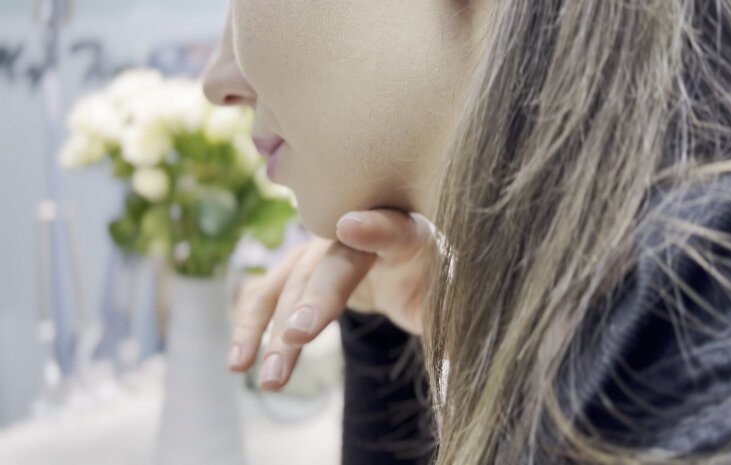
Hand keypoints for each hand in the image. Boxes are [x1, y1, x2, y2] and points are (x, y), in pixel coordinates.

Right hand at [227, 208, 436, 389]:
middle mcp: (357, 234)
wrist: (408, 268)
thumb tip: (464, 365)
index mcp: (409, 234)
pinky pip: (268, 295)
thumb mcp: (451, 306)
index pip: (394, 227)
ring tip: (270, 377)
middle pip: (332, 262)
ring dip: (275, 329)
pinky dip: (250, 326)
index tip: (351, 227)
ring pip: (292, 282)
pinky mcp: (298, 270)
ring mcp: (320, 250)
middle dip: (314, 297)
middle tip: (298, 334)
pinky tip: (238, 361)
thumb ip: (456, 329)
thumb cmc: (434, 286)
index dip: (374, 228)